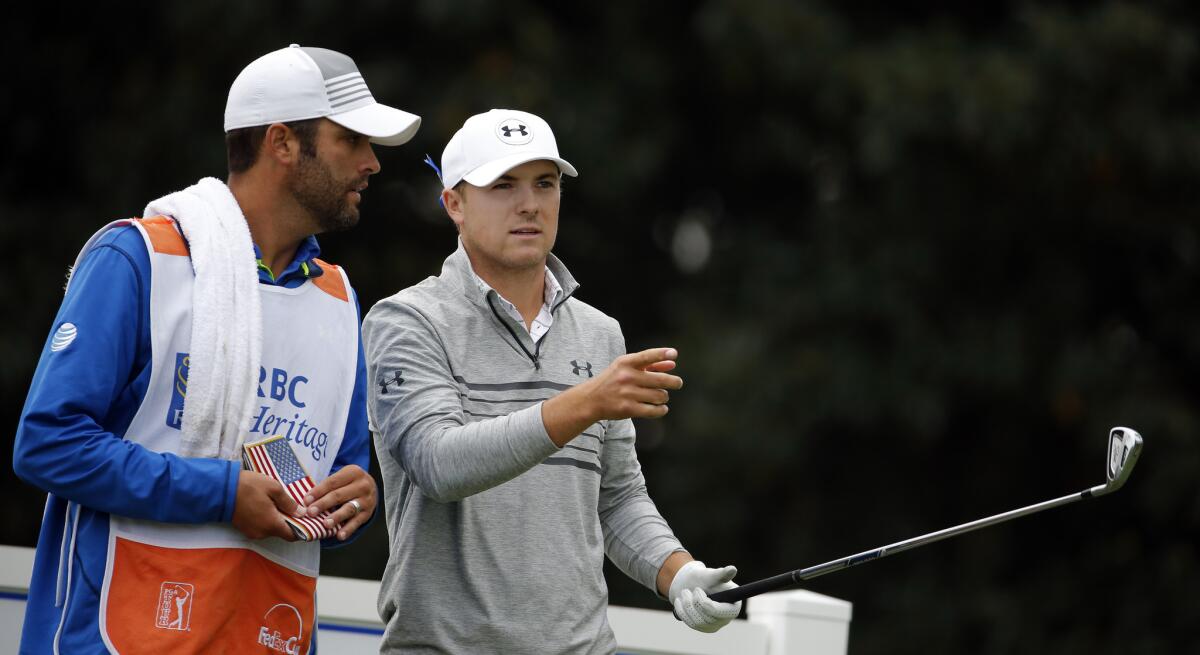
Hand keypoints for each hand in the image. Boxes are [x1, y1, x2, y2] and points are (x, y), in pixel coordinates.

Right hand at [232, 470, 300, 540]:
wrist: (221, 489)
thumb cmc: (249, 486)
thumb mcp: (273, 488)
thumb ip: (289, 503)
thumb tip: (301, 513)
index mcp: (272, 525)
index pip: (292, 536)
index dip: (302, 529)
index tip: (306, 520)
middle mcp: (262, 533)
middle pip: (281, 532)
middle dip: (288, 521)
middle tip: (291, 506)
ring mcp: (252, 532)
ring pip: (270, 529)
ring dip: (276, 519)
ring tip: (276, 503)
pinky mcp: (244, 528)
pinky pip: (261, 527)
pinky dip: (266, 519)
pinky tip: (265, 506)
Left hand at [301, 465, 376, 540]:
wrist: (371, 488)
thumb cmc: (348, 484)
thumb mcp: (341, 478)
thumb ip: (327, 487)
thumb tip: (307, 501)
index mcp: (353, 472)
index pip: (332, 482)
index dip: (318, 491)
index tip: (306, 501)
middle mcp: (362, 485)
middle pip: (339, 495)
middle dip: (323, 504)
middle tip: (311, 512)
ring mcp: (366, 500)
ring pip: (349, 509)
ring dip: (336, 517)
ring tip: (325, 524)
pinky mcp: (367, 514)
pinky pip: (357, 522)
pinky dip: (348, 530)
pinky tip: (339, 535)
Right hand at [543, 347, 682, 445]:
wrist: (591, 399)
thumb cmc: (613, 380)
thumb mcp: (627, 367)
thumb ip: (651, 364)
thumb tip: (672, 363)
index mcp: (625, 363)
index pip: (647, 356)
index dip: (662, 354)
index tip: (674, 353)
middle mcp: (626, 377)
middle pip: (660, 380)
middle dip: (674, 382)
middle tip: (678, 383)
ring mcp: (627, 394)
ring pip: (659, 396)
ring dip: (663, 397)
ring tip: (661, 396)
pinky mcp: (628, 409)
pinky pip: (653, 411)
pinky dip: (661, 410)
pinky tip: (661, 408)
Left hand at [669, 561, 740, 632]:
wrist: (692, 584)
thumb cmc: (705, 578)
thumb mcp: (712, 575)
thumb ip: (722, 574)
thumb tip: (733, 569)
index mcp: (733, 607)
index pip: (720, 612)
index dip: (706, 603)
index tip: (697, 590)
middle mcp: (725, 619)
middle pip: (707, 618)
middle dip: (694, 601)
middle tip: (690, 589)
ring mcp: (714, 626)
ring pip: (697, 622)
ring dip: (687, 604)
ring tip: (684, 592)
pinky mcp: (702, 628)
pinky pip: (690, 623)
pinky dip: (682, 611)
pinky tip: (679, 601)